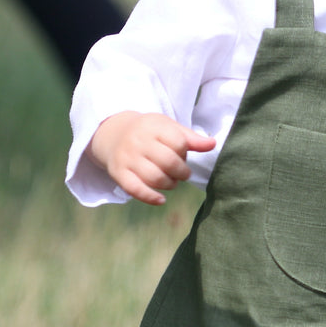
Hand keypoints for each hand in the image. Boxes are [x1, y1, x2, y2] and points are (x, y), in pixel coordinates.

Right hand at [85, 111, 216, 204]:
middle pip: (168, 162)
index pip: (178, 143)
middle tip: (182, 174)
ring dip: (169, 185)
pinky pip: (135, 189)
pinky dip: (150, 197)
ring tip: (172, 182)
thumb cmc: (149, 133)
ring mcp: (127, 158)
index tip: (183, 155)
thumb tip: (213, 144)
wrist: (113, 134)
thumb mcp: (168, 128)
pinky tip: (161, 200)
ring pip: (154, 177)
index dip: (185, 153)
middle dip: (181, 172)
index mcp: (153, 126)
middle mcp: (138, 141)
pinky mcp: (119, 173)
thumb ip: (190, 138)